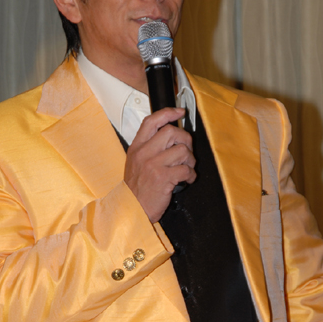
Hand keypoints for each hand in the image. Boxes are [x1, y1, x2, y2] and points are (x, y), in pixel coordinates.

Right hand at [124, 107, 196, 222]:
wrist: (131, 209)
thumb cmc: (136, 189)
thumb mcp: (135, 163)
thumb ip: (148, 147)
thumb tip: (169, 136)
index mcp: (137, 147)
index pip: (152, 121)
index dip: (168, 113)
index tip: (179, 112)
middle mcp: (144, 153)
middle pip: (172, 132)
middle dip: (185, 140)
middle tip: (186, 151)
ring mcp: (153, 164)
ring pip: (182, 150)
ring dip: (190, 160)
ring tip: (186, 168)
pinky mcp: (163, 177)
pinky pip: (186, 169)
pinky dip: (190, 175)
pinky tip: (186, 180)